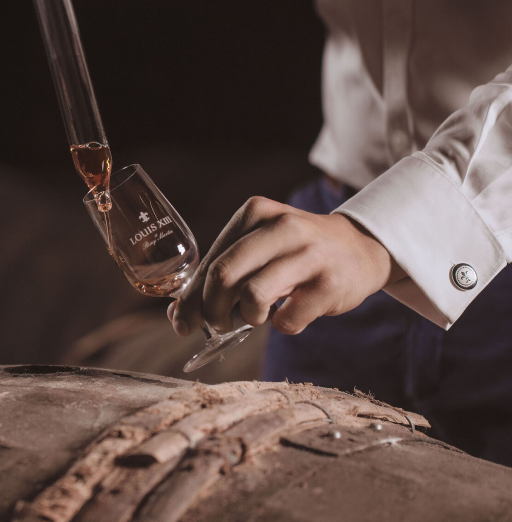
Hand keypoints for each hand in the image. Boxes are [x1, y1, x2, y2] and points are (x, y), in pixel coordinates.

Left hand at [168, 197, 404, 336]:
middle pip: (223, 276)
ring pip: (253, 296)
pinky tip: (290, 312)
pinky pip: (287, 320)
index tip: (183, 322)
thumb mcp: (260, 247)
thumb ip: (223, 272)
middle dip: (211, 311)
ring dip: (248, 318)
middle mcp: (282, 226)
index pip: (211, 261)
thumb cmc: (298, 252)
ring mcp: (309, 253)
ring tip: (259, 316)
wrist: (360, 249)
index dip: (191, 299)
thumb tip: (178, 315)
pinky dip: (282, 325)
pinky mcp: (329, 283)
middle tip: (219, 324)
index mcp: (256, 212)